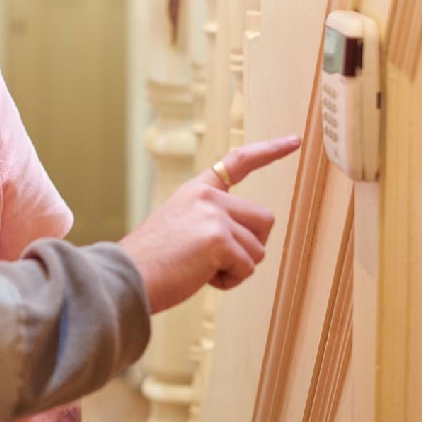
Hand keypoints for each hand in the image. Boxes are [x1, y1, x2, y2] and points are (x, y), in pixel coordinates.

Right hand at [118, 135, 300, 312]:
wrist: (127, 276)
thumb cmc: (151, 262)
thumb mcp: (181, 229)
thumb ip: (213, 224)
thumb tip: (251, 246)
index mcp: (196, 190)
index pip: (239, 162)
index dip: (270, 151)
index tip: (294, 140)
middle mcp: (208, 197)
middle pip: (264, 220)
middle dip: (250, 247)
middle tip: (217, 260)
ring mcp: (213, 215)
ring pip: (258, 248)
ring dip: (236, 268)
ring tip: (199, 269)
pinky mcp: (218, 239)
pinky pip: (247, 268)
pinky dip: (229, 281)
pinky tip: (200, 277)